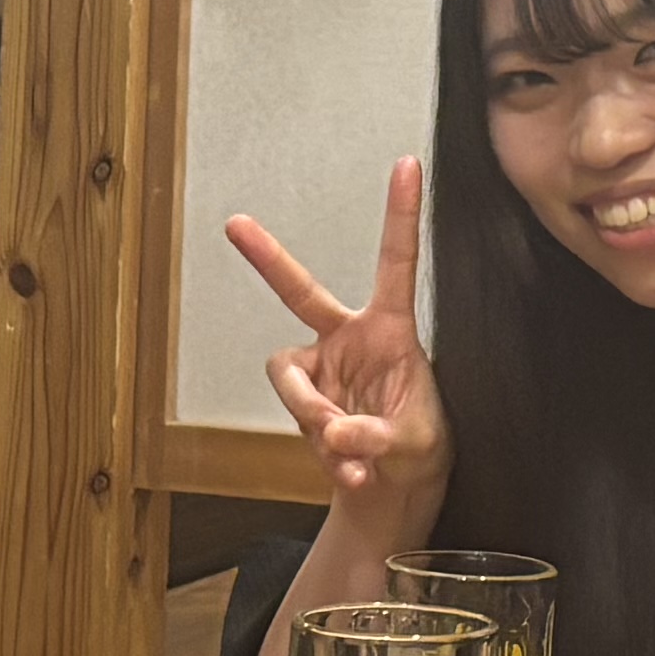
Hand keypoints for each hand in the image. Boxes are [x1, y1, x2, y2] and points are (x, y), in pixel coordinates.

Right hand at [223, 159, 449, 530]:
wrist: (393, 492)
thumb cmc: (418, 449)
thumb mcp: (416, 443)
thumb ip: (377, 436)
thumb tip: (334, 433)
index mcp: (392, 328)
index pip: (396, 263)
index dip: (401, 214)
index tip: (408, 162)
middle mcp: (349, 338)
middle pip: (300, 292)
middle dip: (267, 258)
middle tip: (236, 224)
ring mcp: (321, 370)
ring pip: (291, 378)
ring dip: (314, 415)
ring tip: (347, 451)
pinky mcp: (303, 401)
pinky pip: (297, 417)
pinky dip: (322, 449)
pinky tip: (351, 471)